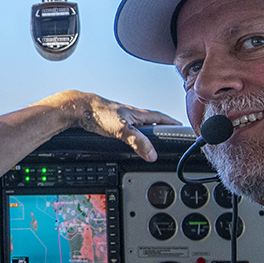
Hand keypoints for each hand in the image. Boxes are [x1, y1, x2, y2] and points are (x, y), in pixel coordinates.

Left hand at [36, 90, 179, 161]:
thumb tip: (152, 154)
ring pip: (141, 127)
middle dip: (163, 130)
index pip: (163, 118)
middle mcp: (133, 115)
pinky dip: (135, 137)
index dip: (173, 124)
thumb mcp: (121, 130)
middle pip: (154, 123)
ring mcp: (124, 119)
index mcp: (140, 114)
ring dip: (149, 134)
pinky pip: (130, 131)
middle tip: (171, 138)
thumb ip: (138, 141)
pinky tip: (131, 142)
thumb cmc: (99, 113)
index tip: (184, 128)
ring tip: (154, 143)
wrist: (80, 109)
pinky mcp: (113, 124)